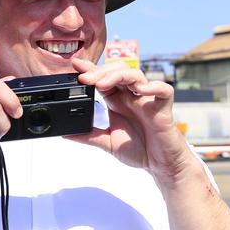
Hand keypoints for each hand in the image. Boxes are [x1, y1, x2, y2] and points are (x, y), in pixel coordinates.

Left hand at [69, 58, 196, 182]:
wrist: (160, 165)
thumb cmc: (139, 150)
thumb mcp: (107, 142)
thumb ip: (88, 136)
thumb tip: (65, 134)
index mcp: (117, 101)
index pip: (102, 78)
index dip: (90, 69)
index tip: (75, 64)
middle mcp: (131, 96)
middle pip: (117, 71)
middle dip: (100, 72)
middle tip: (85, 79)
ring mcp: (147, 100)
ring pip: (135, 75)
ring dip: (117, 76)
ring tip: (102, 84)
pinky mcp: (163, 108)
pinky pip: (164, 90)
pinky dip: (153, 86)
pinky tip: (140, 90)